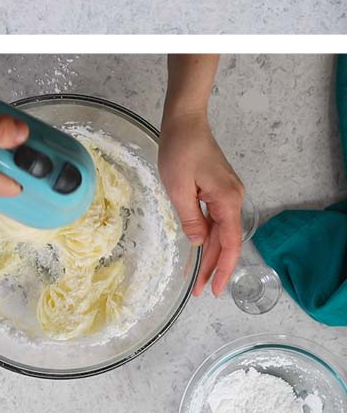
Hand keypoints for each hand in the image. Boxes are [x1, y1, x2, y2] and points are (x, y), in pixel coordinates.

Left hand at [158, 110, 245, 296]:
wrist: (185, 122)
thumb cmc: (180, 150)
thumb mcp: (178, 187)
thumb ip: (190, 217)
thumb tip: (199, 243)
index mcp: (228, 200)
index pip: (229, 244)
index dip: (222, 269)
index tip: (212, 289)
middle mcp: (233, 199)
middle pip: (225, 241)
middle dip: (213, 267)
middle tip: (199, 290)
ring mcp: (227, 193)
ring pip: (220, 231)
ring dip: (210, 253)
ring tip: (197, 276)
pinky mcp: (218, 188)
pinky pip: (216, 218)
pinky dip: (208, 235)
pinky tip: (200, 248)